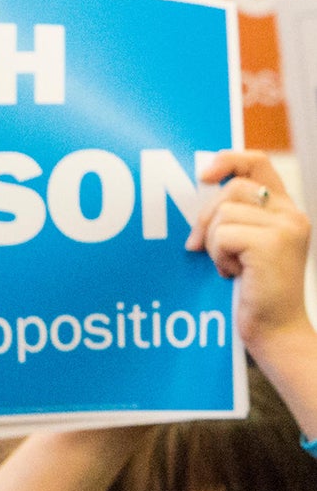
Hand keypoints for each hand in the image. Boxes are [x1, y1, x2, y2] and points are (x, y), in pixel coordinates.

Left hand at [188, 151, 313, 365]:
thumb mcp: (246, 248)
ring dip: (213, 243)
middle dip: (205, 218)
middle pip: (231, 189)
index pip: (258, 162)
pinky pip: (222, 235)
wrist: (277, 330)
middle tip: (199, 248)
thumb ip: (235, 219)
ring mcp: (285, 226)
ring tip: (229, 267)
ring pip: (223, 213)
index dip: (228, 160)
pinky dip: (217, 256)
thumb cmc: (255, 293)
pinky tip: (233, 274)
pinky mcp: (272, 243)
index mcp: (285, 209)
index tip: (203, 175)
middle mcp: (291, 213)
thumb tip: (199, 196)